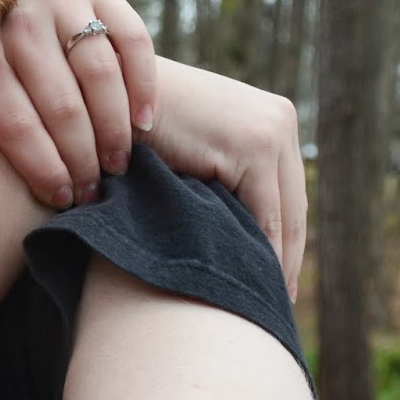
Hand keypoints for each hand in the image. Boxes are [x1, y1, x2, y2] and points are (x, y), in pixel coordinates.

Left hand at [0, 0, 157, 207]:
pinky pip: (132, 42)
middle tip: (95, 187)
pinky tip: (144, 122)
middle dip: (81, 155)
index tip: (63, 196)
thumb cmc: (8, 82)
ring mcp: (60, 3)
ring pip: (97, 73)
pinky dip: (142, 85)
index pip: (13, 122)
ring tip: (118, 163)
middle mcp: (18, 26)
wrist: (37, 21)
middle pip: (59, 102)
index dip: (41, 166)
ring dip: (113, 126)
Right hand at [144, 57, 306, 296]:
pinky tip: (248, 281)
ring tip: (263, 302)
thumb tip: (227, 231)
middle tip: (277, 302)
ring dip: (277, 262)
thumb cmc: (132, 128)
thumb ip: (213, 174)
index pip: (285, 192)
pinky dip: (260, 252)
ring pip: (283, 215)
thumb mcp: (189, 149)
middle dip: (287, 257)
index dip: (285, 240)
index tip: (276, 281)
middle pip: (292, 205)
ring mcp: (271, 131)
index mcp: (271, 117)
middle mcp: (281, 120)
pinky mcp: (254, 147)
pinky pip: (265, 215)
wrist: (106, 97)